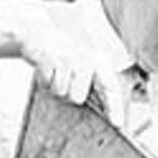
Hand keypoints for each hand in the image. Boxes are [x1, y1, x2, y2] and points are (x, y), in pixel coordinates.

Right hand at [0, 0, 124, 124]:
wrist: (39, 34)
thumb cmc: (66, 57)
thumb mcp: (85, 66)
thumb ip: (95, 87)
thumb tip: (106, 113)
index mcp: (99, 62)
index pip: (109, 87)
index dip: (114, 107)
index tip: (117, 123)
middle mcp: (86, 59)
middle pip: (77, 98)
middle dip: (68, 94)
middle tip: (65, 79)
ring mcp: (67, 58)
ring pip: (60, 92)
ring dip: (54, 87)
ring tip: (55, 72)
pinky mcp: (48, 58)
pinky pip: (45, 84)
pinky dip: (43, 80)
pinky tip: (46, 68)